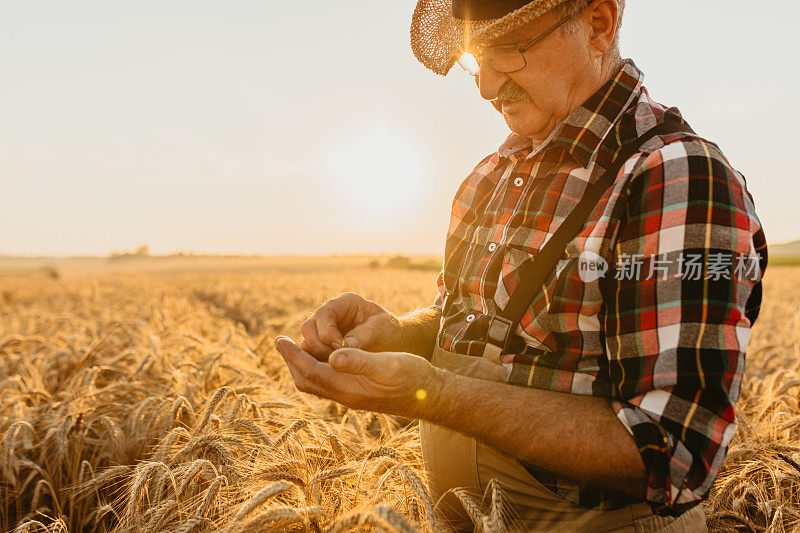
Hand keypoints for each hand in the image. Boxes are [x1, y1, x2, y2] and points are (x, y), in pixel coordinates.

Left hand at [275, 336, 441, 419]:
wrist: (432, 396)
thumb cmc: (414, 377)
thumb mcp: (390, 364)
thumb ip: (361, 361)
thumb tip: (333, 357)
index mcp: (349, 388)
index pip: (310, 372)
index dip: (292, 356)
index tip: (278, 339)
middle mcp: (346, 396)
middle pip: (307, 381)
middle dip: (292, 362)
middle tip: (281, 342)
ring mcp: (352, 397)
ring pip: (316, 384)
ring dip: (302, 366)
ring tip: (294, 348)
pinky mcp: (358, 394)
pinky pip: (328, 383)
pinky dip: (316, 369)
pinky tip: (321, 357)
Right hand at [299, 292, 400, 360]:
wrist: (395, 342)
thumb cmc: (391, 331)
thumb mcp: (382, 329)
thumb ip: (363, 335)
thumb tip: (343, 348)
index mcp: (345, 303)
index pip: (324, 314)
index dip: (327, 332)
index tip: (341, 347)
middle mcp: (330, 315)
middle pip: (308, 328)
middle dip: (318, 346)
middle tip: (336, 360)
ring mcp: (323, 331)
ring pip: (306, 344)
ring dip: (316, 358)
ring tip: (336, 368)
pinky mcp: (323, 348)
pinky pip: (310, 358)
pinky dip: (318, 366)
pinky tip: (332, 374)